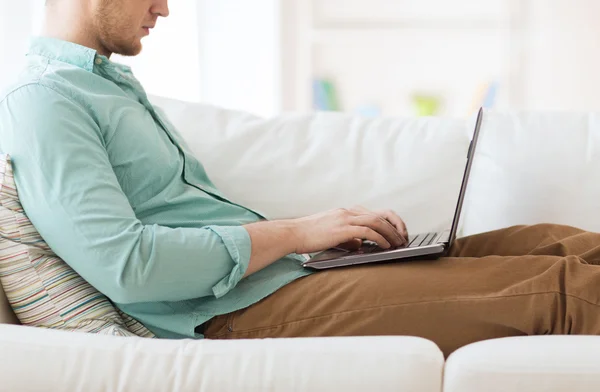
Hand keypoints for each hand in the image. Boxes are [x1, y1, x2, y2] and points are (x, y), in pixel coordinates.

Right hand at [290, 207, 407, 254]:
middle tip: (404, 237)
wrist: (292, 233)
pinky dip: (380, 238)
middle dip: (396, 226)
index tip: (398, 232)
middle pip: (381, 214)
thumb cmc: (308, 236)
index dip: (390, 221)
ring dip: (391, 233)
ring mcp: (345, 218)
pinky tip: (386, 246)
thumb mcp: (332, 234)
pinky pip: (368, 231)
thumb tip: (360, 244)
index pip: (375, 212)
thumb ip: (347, 236)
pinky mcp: (342, 229)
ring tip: (399, 243)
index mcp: (346, 211)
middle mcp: (348, 211)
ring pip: (377, 221)